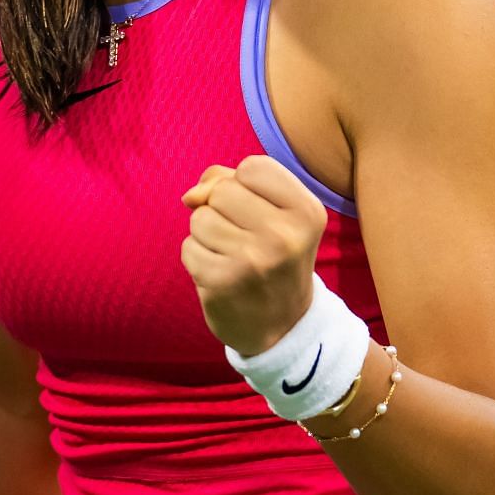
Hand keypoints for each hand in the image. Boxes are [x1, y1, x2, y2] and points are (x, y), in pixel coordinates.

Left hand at [180, 154, 328, 355]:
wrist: (282, 328)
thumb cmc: (273, 257)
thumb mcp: (276, 214)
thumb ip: (232, 183)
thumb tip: (191, 195)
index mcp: (307, 211)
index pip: (253, 167)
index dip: (243, 184)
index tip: (257, 210)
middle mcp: (285, 235)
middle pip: (222, 190)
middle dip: (221, 209)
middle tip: (243, 238)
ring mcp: (254, 260)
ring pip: (200, 218)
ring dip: (207, 235)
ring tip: (232, 256)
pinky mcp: (223, 282)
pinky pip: (188, 248)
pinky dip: (197, 259)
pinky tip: (220, 274)